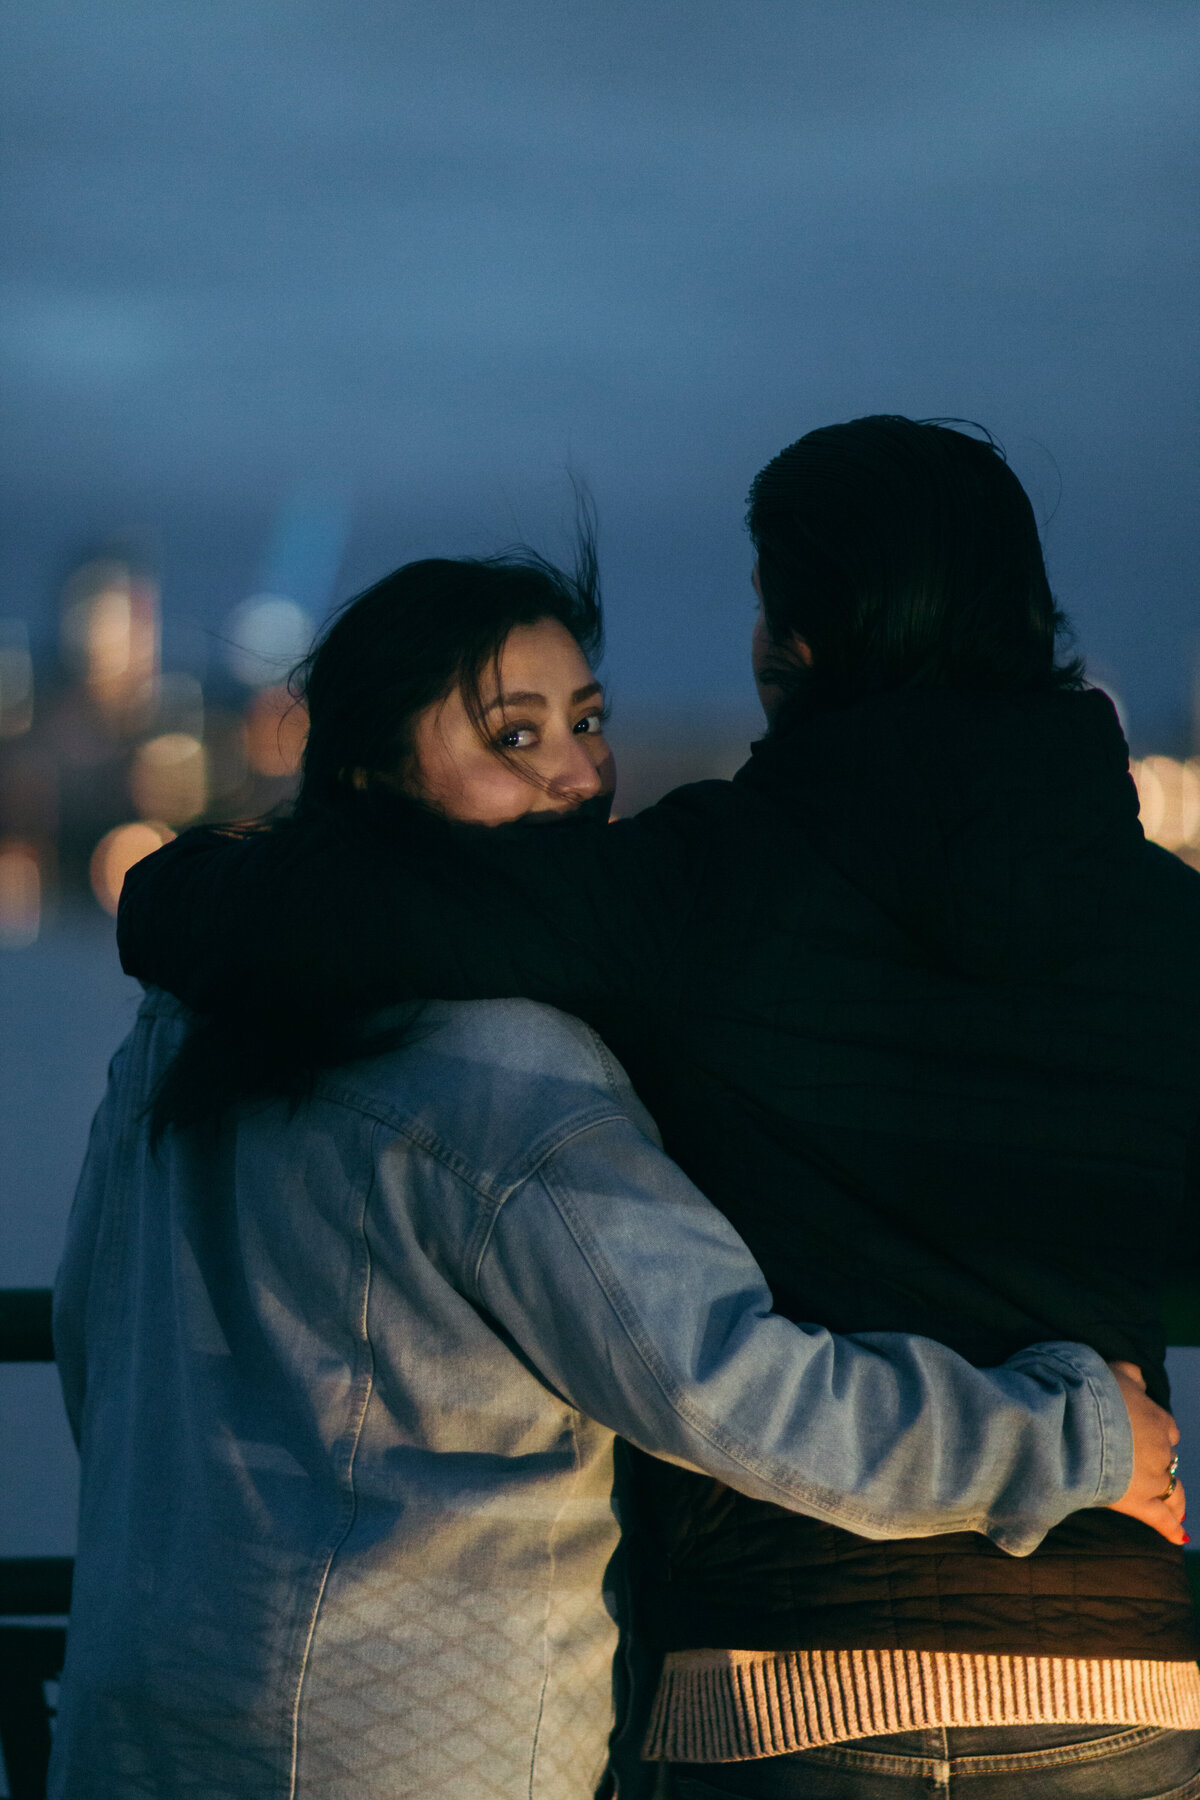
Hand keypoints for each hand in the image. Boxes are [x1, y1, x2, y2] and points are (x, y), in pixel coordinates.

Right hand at [1105, 1361, 1186, 1544]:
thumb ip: (1130, 1374)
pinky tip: (1180, 1537)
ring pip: (1172, 1489)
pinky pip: (1161, 1518)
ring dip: (1173, 1496)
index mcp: (1157, 1419)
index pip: (1166, 1428)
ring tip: (1175, 1507)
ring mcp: (1152, 1477)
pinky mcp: (1139, 1501)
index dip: (1154, 1433)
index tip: (1139, 1435)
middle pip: (1167, 1459)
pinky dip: (1171, 1528)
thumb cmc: (1089, 1392)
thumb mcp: (1112, 1370)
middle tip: (1136, 1464)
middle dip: (1155, 1462)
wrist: (1073, 1420)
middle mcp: (1161, 1449)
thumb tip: (1140, 1379)